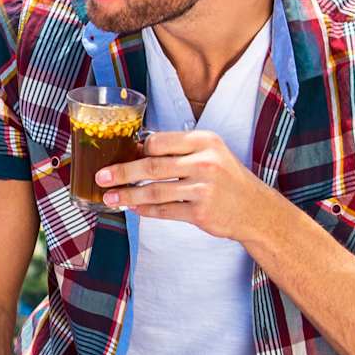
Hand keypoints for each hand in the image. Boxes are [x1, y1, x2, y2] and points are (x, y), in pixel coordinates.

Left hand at [97, 129, 275, 241]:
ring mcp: (203, 188)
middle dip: (122, 172)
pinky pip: (165, 211)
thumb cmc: (226, 178)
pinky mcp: (200, 212)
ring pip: (154, 192)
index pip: (159, 142)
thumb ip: (178, 150)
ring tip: (110, 197)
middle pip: (152, 167)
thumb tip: (137, 151)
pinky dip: (146, 210)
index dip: (137, 150)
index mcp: (204, 141)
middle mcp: (204, 162)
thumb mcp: (210, 153)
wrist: (254, 208)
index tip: (119, 155)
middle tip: (101, 177)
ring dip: (128, 196)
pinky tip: (133, 209)